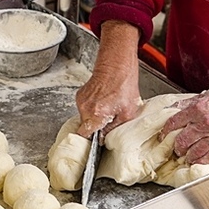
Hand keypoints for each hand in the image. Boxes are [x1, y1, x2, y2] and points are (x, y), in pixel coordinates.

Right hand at [75, 20, 142, 139]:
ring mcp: (81, 100)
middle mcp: (85, 108)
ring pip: (84, 117)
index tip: (96, 142)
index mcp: (96, 114)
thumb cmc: (125, 86)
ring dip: (94, 117)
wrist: (117, 66)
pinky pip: (84, 108)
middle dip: (95, 127)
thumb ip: (114, 129)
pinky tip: (103, 102)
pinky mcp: (80, 95)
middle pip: (85, 127)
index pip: (84, 135)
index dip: (90, 141)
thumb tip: (104, 138)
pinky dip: (92, 108)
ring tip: (108, 109)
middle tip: (108, 123)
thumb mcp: (128, 113)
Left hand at [161, 77, 208, 163]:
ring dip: (188, 155)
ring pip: (195, 150)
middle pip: (182, 140)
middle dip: (176, 146)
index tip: (163, 135)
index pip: (174, 122)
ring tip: (186, 156)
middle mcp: (205, 122)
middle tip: (175, 149)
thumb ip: (191, 102)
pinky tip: (198, 160)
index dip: (166, 131)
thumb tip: (175, 108)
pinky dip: (202, 160)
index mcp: (198, 108)